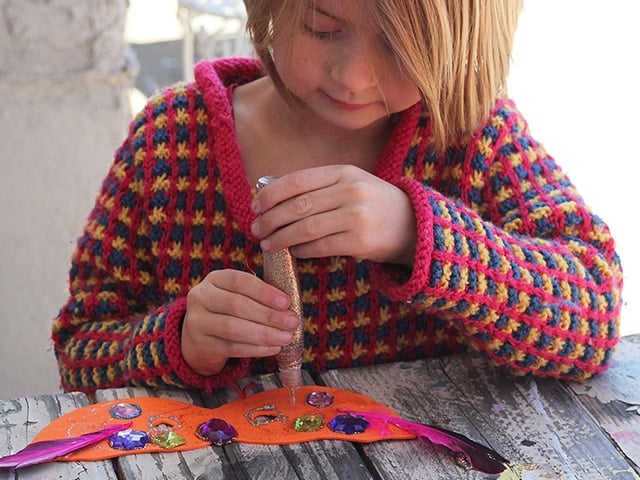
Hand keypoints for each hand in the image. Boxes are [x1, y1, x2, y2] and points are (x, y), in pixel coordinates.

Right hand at [181, 269, 299, 375]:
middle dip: (268, 315)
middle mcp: (201, 297)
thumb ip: (259, 296)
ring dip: (264, 334)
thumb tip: (289, 308)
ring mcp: (197, 322)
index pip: (239, 281)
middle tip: (292, 322)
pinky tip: (273, 348)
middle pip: (237, 305)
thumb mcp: (238, 296)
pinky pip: (231, 347)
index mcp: (215, 279)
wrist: (199, 338)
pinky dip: (255, 349)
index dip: (264, 292)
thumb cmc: (228, 311)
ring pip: (233, 328)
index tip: (286, 302)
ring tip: (286, 337)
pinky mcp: (201, 345)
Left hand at [251, 165, 416, 265]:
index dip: (270, 194)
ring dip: (281, 238)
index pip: (297, 181)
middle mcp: (350, 191)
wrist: (413, 224)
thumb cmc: (371, 204)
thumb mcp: (349, 183)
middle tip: (256, 229)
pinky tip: (293, 251)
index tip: (255, 206)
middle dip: (270, 219)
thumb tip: (271, 194)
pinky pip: (321, 246)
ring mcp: (356, 216)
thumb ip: (317, 187)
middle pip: (297, 206)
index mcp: (343, 172)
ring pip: (305, 228)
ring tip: (267, 244)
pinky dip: (302, 250)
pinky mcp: (360, 241)